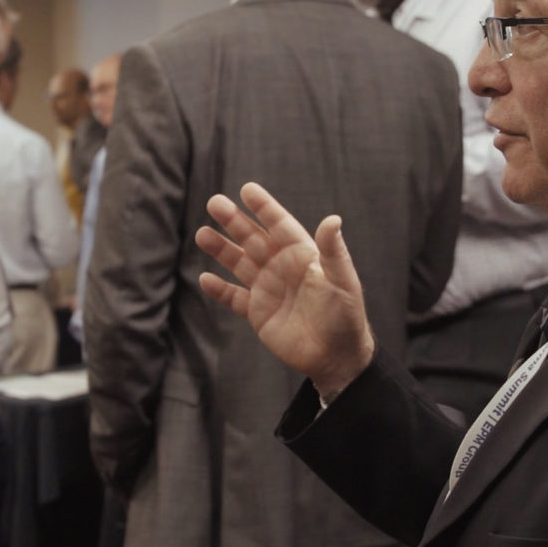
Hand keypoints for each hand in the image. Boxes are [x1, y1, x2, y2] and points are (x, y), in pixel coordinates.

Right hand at [196, 183, 374, 401]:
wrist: (337, 357)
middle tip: (214, 203)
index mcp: (303, 255)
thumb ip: (333, 251)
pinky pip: (234, 298)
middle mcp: (282, 268)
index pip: (280, 225)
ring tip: (202, 235)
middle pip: (253, 239)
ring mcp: (268, 289)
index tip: (247, 189)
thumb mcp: (342, 281)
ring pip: (239, 263)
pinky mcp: (258, 313)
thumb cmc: (345, 316)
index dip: (264, 207)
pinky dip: (220, 289)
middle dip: (234, 221)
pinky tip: (205, 278)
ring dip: (221, 250)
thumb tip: (333, 219)